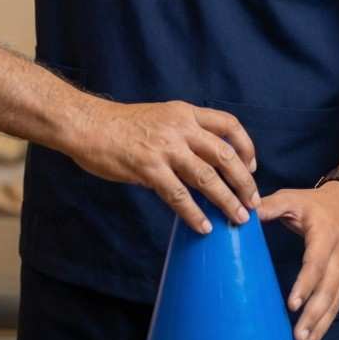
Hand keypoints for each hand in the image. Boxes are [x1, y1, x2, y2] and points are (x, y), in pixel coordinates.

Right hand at [72, 98, 258, 234]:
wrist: (86, 124)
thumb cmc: (118, 125)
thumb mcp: (157, 118)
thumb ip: (180, 136)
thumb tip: (201, 168)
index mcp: (183, 112)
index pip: (228, 124)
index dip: (246, 146)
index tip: (252, 166)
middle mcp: (179, 128)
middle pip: (225, 155)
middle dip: (244, 182)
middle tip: (252, 202)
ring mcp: (164, 148)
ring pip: (208, 178)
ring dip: (226, 201)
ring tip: (237, 218)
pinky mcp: (148, 168)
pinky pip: (179, 196)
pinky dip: (194, 214)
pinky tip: (203, 227)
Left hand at [258, 182, 338, 339]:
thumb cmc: (316, 204)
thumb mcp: (292, 198)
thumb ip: (268, 206)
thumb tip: (241, 213)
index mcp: (324, 237)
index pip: (315, 265)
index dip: (305, 285)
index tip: (292, 304)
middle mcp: (337, 259)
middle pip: (327, 292)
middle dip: (313, 317)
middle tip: (298, 338)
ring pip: (333, 304)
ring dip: (320, 328)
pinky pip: (335, 305)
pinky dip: (324, 324)